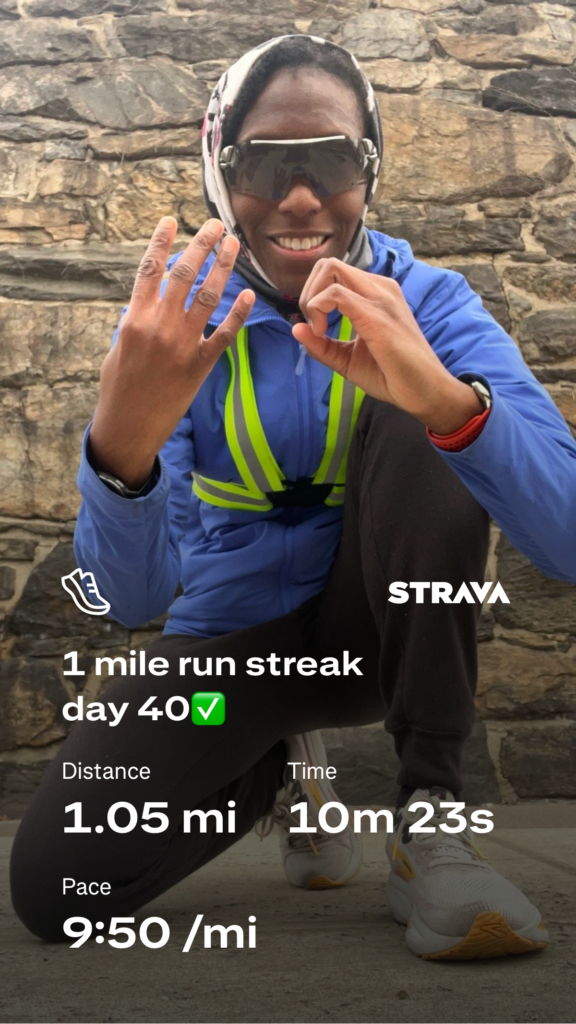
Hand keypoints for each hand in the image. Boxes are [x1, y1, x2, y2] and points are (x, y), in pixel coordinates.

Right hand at [90, 217, 254, 487]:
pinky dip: (238, 313)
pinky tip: (249, 294)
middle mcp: (160, 326)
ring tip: (234, 246)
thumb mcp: (120, 346)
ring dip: (223, 267)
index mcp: (135, 318)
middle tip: (216, 225)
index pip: (150, 269)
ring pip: (208, 297)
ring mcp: (183, 345)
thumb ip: (137, 319)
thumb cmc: (119, 386)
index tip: (172, 220)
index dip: (161, 241)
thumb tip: (150, 299)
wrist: (129, 425)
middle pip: (184, 274)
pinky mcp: (200, 365)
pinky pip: (224, 334)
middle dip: (202, 245)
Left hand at [294, 259, 481, 434]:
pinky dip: (318, 309)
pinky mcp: (376, 315)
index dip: (314, 297)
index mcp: (376, 294)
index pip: (334, 273)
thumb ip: (322, 345)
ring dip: (312, 299)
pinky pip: (335, 293)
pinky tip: (323, 333)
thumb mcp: (348, 359)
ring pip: (330, 269)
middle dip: (308, 292)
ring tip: (320, 331)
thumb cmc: (393, 375)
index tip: (317, 329)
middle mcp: (380, 288)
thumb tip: (295, 329)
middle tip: (314, 325)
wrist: (425, 392)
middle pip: (328, 264)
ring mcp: (380, 298)